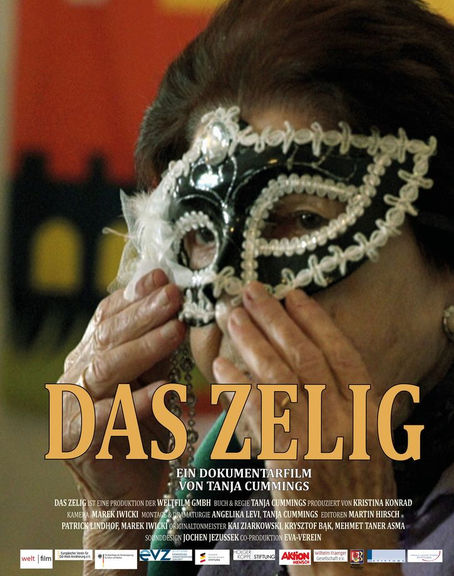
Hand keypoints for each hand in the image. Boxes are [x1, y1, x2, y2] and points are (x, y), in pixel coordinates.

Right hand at [59, 269, 185, 561]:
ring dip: (144, 347)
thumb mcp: (153, 381)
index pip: (106, 317)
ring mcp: (72, 409)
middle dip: (144, 313)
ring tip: (175, 330)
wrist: (127, 492)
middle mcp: (75, 377)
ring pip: (106, 369)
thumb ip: (158, 351)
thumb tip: (178, 310)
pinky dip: (139, 402)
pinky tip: (164, 389)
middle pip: (108, 337)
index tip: (161, 277)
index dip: (133, 296)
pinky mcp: (80, 441)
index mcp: (89, 357)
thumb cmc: (143, 430)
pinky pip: (110, 416)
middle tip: (173, 295)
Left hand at [213, 282, 399, 573]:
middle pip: (307, 357)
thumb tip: (319, 366)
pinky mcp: (287, 460)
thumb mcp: (368, 447)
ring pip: (280, 377)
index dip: (316, 321)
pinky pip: (258, 412)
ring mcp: (317, 440)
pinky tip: (220, 366)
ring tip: (230, 316)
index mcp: (369, 414)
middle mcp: (346, 421)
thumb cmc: (355, 500)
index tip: (294, 295)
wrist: (348, 553)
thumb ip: (349, 407)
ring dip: (252, 342)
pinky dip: (237, 385)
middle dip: (276, 320)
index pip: (343, 355)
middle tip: (250, 292)